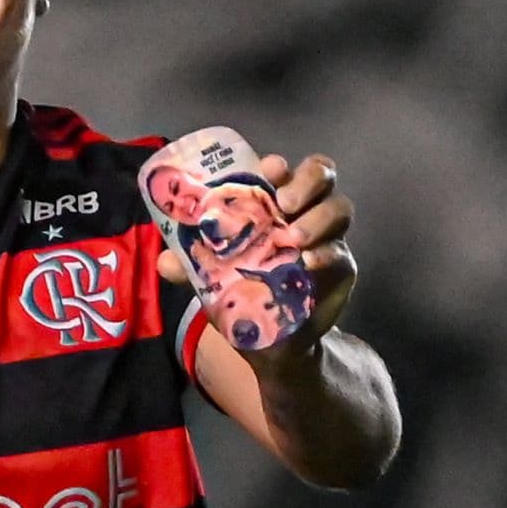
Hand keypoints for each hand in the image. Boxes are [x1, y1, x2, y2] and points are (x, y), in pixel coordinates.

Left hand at [155, 151, 356, 345]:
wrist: (274, 342)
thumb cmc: (242, 292)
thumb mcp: (211, 277)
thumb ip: (190, 265)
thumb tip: (164, 260)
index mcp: (271, 204)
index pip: (283, 171)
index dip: (279, 166)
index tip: (268, 169)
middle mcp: (303, 212)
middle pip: (320, 175)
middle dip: (306, 182)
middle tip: (284, 204)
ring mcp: (327, 238)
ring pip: (338, 208)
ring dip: (317, 219)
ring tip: (294, 239)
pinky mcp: (342, 268)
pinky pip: (342, 254)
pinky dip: (328, 254)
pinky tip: (309, 263)